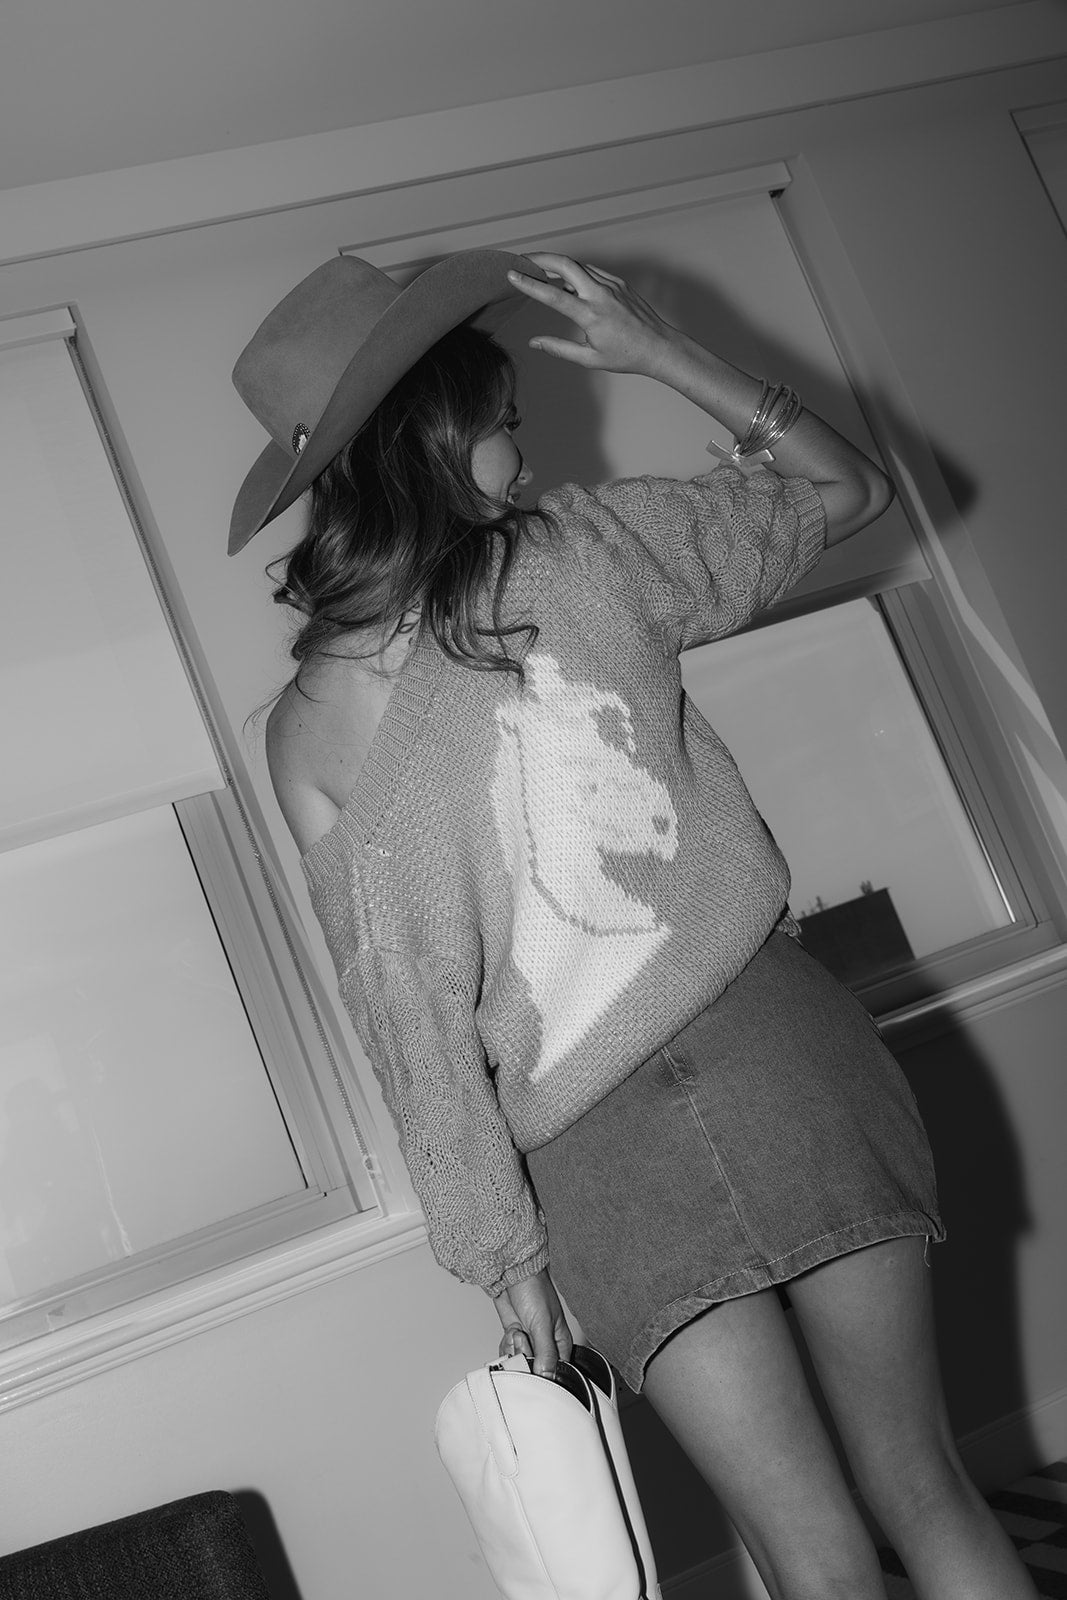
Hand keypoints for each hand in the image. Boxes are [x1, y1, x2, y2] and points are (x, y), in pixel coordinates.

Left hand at [493, 1267, 573, 1377]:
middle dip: (524, 1355)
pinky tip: (511, 1331)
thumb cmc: (534, 1289)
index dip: (544, 1374)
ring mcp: (528, 1341)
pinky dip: (506, 1345)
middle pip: (534, 1369)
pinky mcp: (515, 1337)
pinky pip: (508, 1354)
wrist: (510, 1274)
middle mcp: (545, 1345)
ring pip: (519, 1362)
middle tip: (524, 1337)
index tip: (535, 1366)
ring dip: (513, 1348)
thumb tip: (546, 1376)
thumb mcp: (542, 1324)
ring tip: (517, 1330)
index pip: (556, 1371)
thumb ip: (545, 1352)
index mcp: (560, 1342)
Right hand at [507, 253, 677, 377]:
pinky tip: (568, 284)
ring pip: (579, 266)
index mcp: (592, 316)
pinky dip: (576, 274)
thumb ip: (559, 348)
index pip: (553, 295)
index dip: (529, 283)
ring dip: (558, 265)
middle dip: (541, 257)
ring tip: (541, 271)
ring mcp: (612, 286)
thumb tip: (535, 342)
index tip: (512, 274)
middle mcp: (602, 295)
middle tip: (523, 260)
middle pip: (566, 264)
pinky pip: (592, 272)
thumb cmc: (626, 356)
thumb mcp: (589, 359)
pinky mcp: (619, 283)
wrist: (659, 347)